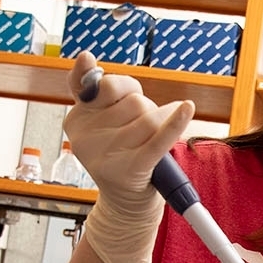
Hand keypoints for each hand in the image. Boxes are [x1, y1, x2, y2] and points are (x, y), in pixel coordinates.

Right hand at [64, 51, 194, 262]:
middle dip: (145, 107)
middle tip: (141, 129)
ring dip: (162, 122)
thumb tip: (89, 59)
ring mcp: (105, 156)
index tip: (89, 61)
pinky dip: (175, 123)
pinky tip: (187, 109)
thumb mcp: (104, 121)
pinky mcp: (130, 170)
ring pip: (149, 117)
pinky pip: (158, 139)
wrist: (126, 203)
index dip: (113, 82)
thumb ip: (102, 92)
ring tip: (153, 138)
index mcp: (76, 121)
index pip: (98, 86)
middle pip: (132, 101)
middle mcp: (84, 139)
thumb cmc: (122, 152)